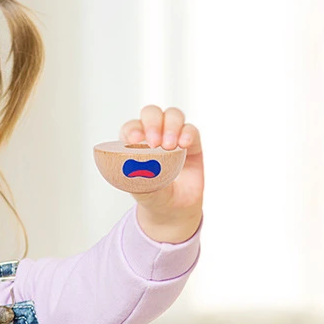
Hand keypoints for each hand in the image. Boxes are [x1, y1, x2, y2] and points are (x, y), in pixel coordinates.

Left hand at [119, 105, 203, 243]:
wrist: (176, 210)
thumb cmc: (155, 197)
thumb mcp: (144, 193)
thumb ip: (138, 181)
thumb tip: (131, 168)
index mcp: (135, 145)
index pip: (131, 128)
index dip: (132, 130)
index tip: (134, 140)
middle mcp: (154, 136)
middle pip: (152, 114)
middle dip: (152, 123)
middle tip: (154, 142)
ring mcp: (173, 137)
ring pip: (172, 115)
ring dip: (170, 126)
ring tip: (169, 146)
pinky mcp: (192, 143)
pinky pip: (191, 129)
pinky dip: (187, 133)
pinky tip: (184, 144)